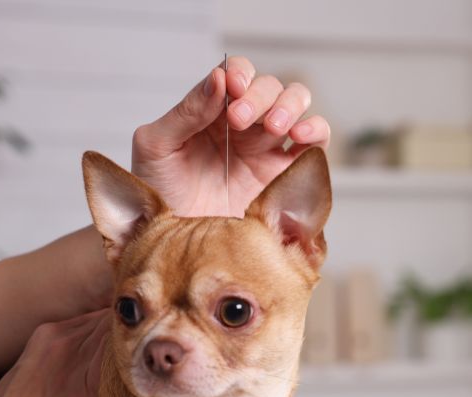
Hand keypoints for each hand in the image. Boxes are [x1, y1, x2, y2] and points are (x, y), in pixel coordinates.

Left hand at [132, 56, 330, 216]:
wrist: (176, 244)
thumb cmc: (159, 194)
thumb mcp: (157, 147)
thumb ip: (185, 112)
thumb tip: (219, 78)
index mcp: (211, 113)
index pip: (236, 76)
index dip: (240, 75)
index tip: (231, 90)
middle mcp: (242, 127)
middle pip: (270, 88)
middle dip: (260, 97)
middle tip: (239, 120)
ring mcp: (265, 150)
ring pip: (296, 106)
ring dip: (290, 107)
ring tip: (275, 127)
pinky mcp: (283, 175)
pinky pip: (313, 145)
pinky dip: (315, 131)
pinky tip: (298, 138)